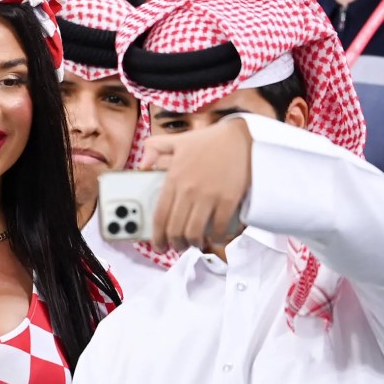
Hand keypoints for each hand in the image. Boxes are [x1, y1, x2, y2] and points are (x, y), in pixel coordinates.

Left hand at [140, 118, 251, 254]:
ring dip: (194, 243)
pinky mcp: (228, 200)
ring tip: (196, 243)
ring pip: (195, 232)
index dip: (157, 236)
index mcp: (174, 178)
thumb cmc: (210, 141)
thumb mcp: (177, 140)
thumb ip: (155, 148)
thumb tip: (142, 166)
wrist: (242, 137)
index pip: (160, 216)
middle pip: (176, 229)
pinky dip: (217, 237)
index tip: (159, 245)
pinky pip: (219, 227)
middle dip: (176, 244)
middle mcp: (188, 190)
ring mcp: (209, 196)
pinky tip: (216, 236)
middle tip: (179, 246)